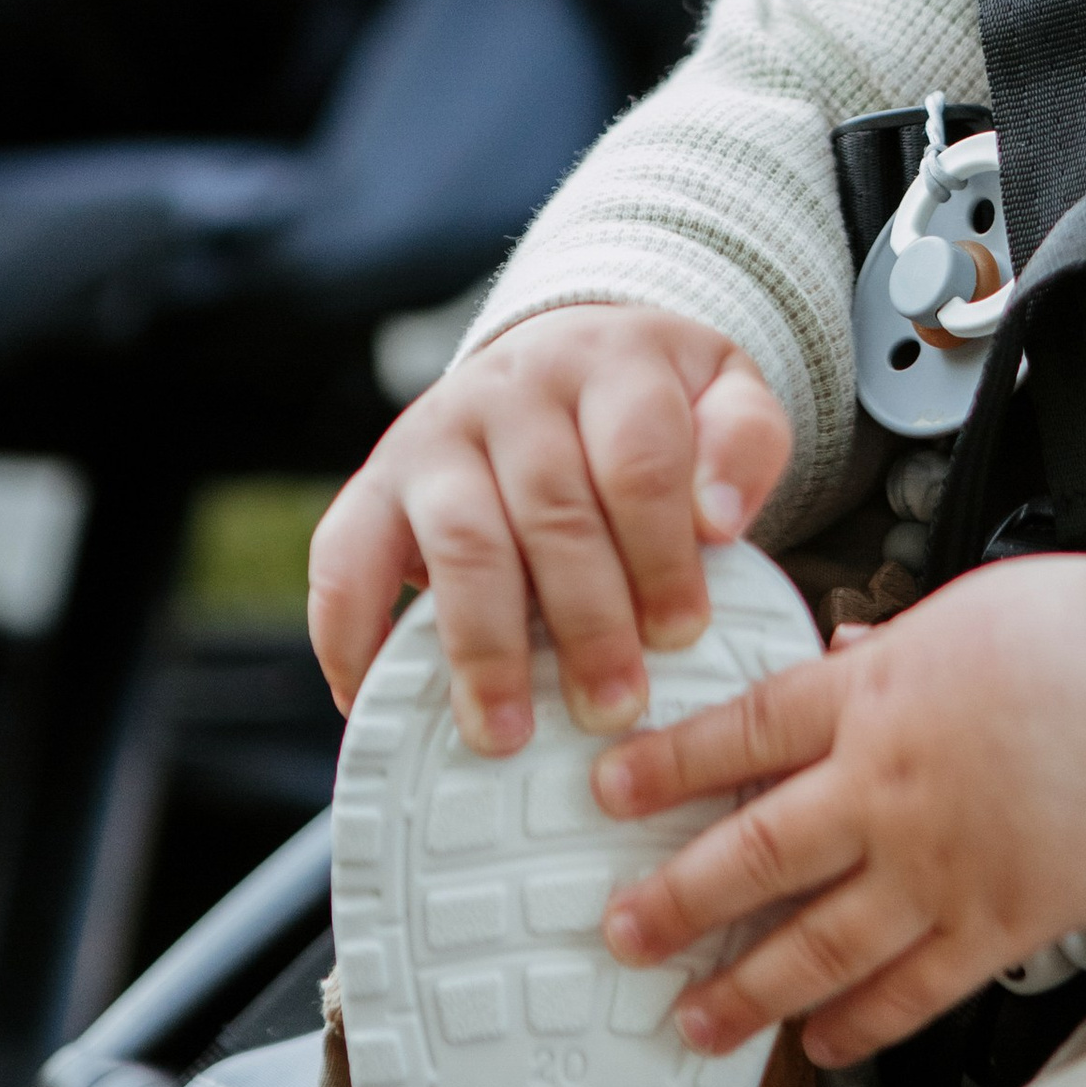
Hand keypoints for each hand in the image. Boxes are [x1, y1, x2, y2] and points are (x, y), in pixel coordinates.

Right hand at [307, 306, 789, 751]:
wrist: (564, 353)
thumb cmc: (657, 406)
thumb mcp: (726, 397)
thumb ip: (742, 446)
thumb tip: (720, 521)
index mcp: (610, 363)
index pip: (638, 459)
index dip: (662, 554)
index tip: (685, 635)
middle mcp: (513, 388)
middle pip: (550, 509)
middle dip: (585, 620)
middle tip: (614, 707)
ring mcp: (435, 433)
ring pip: (459, 541)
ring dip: (484, 647)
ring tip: (510, 733)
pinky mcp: (375, 482)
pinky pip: (343, 556)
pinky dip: (351, 633)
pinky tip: (373, 699)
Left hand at [595, 556, 1085, 1065]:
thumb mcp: (971, 610)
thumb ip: (896, 651)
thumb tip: (847, 658)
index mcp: (877, 693)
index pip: (741, 734)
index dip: (665, 767)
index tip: (611, 793)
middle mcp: (888, 789)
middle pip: (754, 854)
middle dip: (674, 900)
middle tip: (620, 932)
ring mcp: (939, 868)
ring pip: (814, 944)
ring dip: (742, 988)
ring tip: (692, 1018)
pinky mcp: (999, 925)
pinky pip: (909, 991)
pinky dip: (858, 1023)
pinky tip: (820, 1041)